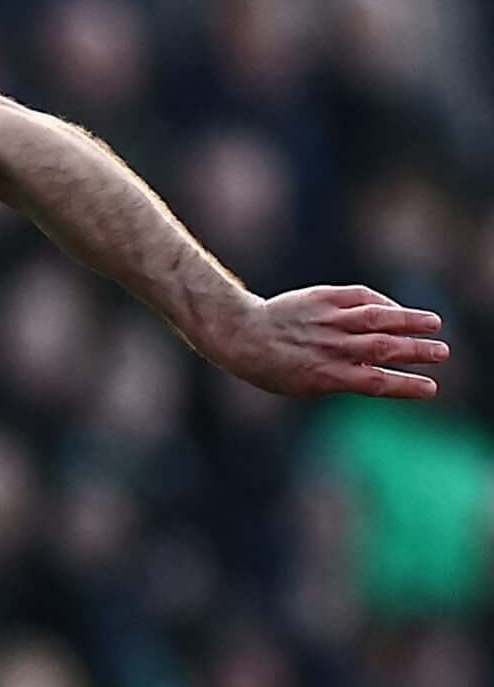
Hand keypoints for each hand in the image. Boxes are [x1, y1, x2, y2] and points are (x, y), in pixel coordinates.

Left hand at [201, 286, 447, 399]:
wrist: (242, 335)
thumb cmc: (273, 367)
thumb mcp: (304, 386)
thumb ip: (341, 379)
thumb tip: (376, 372)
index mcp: (327, 376)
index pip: (376, 383)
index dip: (405, 386)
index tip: (431, 388)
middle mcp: (332, 348)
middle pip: (383, 349)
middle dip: (417, 351)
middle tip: (443, 353)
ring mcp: (329, 321)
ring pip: (378, 319)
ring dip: (410, 320)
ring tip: (435, 324)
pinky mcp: (324, 298)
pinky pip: (361, 298)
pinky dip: (384, 302)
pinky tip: (398, 308)